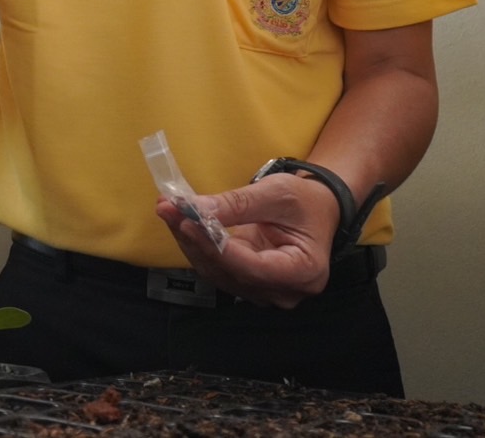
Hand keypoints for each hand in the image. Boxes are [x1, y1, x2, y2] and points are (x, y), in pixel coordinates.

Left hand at [156, 172, 340, 308]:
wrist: (316, 209)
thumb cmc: (304, 201)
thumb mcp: (276, 193)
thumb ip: (238, 204)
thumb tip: (197, 209)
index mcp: (303, 271)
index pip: (252, 268)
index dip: (216, 247)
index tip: (187, 222)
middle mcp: (284, 291)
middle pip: (230, 272)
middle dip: (195, 240)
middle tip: (168, 208)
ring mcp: (265, 292)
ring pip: (217, 272)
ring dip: (189, 241)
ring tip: (168, 210)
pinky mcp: (248, 284)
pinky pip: (217, 268)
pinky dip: (197, 244)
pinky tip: (180, 221)